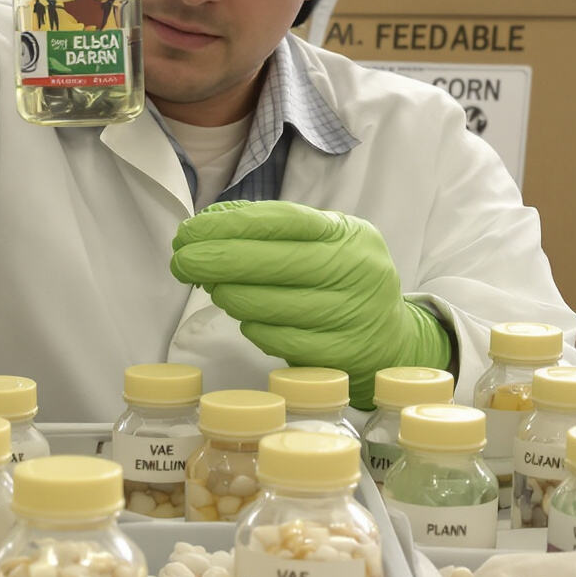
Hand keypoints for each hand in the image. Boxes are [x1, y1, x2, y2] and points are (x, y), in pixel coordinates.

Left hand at [169, 201, 450, 407]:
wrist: (394, 341)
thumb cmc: (343, 283)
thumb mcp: (323, 244)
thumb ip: (272, 231)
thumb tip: (211, 220)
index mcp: (350, 235)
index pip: (284, 221)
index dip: (232, 225)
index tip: (191, 231)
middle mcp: (358, 271)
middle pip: (277, 262)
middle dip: (220, 259)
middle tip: (181, 260)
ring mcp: (354, 316)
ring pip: (276, 304)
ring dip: (232, 294)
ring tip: (211, 289)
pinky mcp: (343, 356)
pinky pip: (284, 341)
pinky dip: (255, 328)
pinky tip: (242, 319)